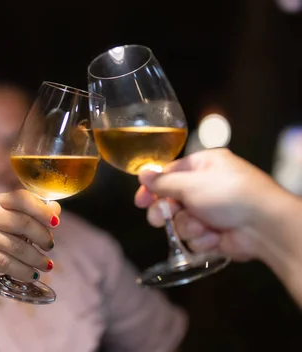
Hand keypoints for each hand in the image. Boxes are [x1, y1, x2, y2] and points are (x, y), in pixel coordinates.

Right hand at [0, 189, 59, 281]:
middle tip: (50, 246)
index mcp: (1, 201)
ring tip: (46, 265)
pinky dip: (24, 271)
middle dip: (42, 237)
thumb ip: (39, 213)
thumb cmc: (5, 234)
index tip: (56, 223)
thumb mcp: (20, 219)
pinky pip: (7, 264)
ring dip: (36, 259)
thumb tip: (55, 209)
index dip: (41, 210)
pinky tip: (32, 275)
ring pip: (16, 247)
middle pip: (23, 223)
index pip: (22, 198)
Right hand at [134, 148, 284, 261]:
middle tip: (158, 219)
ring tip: (202, 227)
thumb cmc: (230, 195)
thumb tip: (142, 173)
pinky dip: (203, 239)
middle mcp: (207, 186)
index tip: (140, 201)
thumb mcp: (191, 183)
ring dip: (188, 227)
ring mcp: (212, 210)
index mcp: (204, 165)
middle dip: (166, 212)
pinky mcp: (216, 232)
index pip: (169, 174)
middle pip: (172, 200)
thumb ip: (163, 181)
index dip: (152, 188)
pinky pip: (195, 237)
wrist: (264, 226)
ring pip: (181, 221)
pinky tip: (216, 236)